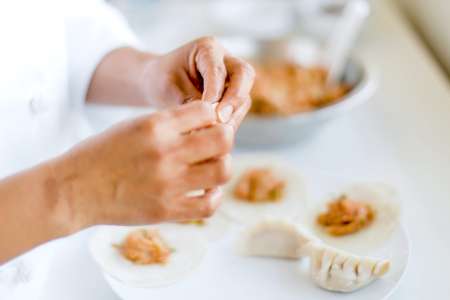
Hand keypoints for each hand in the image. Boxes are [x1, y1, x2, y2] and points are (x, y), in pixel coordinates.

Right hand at [55, 101, 232, 230]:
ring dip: (222, 166)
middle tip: (215, 145)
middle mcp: (165, 152)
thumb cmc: (101, 153)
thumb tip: (205, 123)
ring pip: (223, 171)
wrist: (73, 189)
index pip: (206, 110)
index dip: (212, 115)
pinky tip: (205, 190)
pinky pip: (209, 205)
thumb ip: (168, 123)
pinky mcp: (166, 210)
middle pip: (224, 139)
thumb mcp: (132, 125)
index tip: (208, 124)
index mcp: (155, 125)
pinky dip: (213, 196)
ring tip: (210, 167)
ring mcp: (168, 183)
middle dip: (224, 138)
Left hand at [141, 37, 254, 127]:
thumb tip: (212, 120)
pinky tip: (214, 135)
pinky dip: (229, 123)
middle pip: (244, 75)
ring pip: (244, 96)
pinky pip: (238, 111)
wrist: (158, 82)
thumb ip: (191, 100)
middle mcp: (226, 59)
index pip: (218, 69)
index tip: (209, 113)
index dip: (215, 92)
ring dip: (232, 116)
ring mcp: (232, 78)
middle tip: (221, 120)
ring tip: (214, 133)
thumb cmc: (161, 80)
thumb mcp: (170, 88)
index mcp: (207, 48)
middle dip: (235, 99)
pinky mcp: (233, 97)